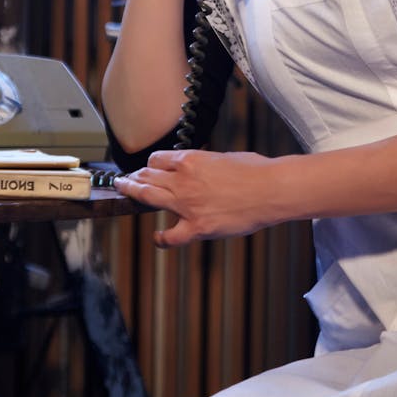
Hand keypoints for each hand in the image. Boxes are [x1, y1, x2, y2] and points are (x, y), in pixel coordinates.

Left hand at [113, 149, 275, 246]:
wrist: (270, 190)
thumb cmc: (255, 170)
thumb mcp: (224, 157)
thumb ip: (206, 163)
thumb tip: (201, 167)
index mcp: (191, 160)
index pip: (157, 160)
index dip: (150, 165)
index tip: (147, 169)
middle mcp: (183, 180)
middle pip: (147, 176)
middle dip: (134, 177)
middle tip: (125, 180)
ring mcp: (188, 205)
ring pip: (149, 197)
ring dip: (133, 193)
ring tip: (125, 192)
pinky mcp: (198, 227)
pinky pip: (171, 236)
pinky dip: (161, 239)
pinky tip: (158, 238)